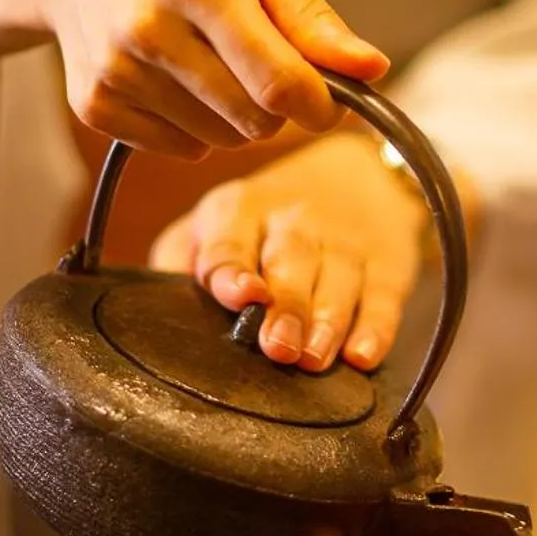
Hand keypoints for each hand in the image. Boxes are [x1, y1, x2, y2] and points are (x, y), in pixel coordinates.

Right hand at [0, 0, 388, 156]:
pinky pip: (179, 149)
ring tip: (209, 62)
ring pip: (219, 140)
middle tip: (263, 67)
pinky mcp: (94, 104)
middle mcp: (150, 29)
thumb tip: (371, 69)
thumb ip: (311, 16)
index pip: (279, 80)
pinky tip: (174, 77)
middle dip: (276, 108)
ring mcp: (116, 71)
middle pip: (253, 120)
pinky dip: (193, 127)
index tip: (328, 103)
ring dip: (234, 117)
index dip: (319, 106)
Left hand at [150, 131, 427, 369]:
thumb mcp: (216, 224)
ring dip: (328, 322)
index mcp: (238, 210)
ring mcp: (344, 241)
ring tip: (315, 358)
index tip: (242, 296)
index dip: (234, 269)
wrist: (359, 177)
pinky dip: (377, 328)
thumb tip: (150, 307)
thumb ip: (181, 261)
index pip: (231, 241)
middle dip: (287, 306)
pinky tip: (363, 356)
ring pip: (338, 281)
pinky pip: (384, 297)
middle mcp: (293, 220)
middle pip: (291, 262)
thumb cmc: (265, 221)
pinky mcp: (387, 263)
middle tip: (279, 348)